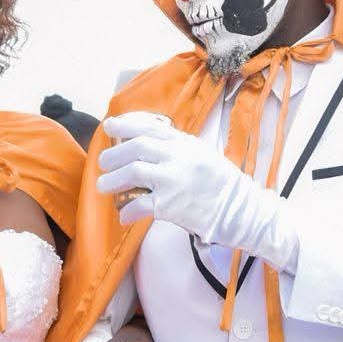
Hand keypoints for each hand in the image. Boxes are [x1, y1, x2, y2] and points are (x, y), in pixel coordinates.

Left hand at [98, 113, 299, 272]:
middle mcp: (178, 157)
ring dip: (113, 180)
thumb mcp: (201, 154)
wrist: (240, 210)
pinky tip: (123, 217)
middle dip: (114, 154)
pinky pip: (139, 205)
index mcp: (185, 143)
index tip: (109, 126)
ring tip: (103, 186)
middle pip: (136, 147)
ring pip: (132, 173)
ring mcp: (173, 181)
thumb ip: (177, 147)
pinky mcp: (170, 206)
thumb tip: (146, 143)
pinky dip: (127, 211)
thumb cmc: (220, 183)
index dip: (126, 125)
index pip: (149, 127)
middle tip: (103, 162)